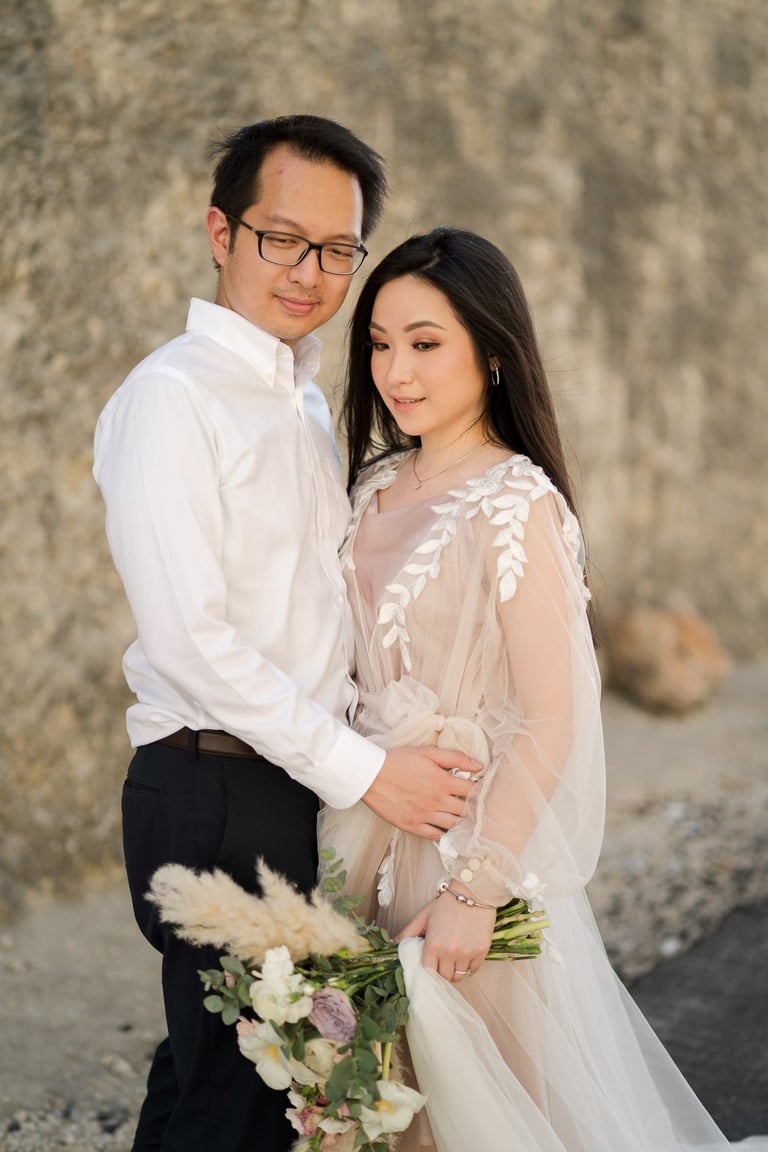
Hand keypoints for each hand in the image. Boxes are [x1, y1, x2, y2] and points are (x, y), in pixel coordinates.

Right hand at [362, 746, 482, 840]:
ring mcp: (425, 816)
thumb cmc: (398, 761)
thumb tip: (479, 766)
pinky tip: (449, 831)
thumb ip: (456, 758)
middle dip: (476, 810)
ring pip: (454, 826)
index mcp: (443, 782)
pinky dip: (445, 835)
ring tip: (467, 821)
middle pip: (467, 811)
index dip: (483, 792)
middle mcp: (437, 801)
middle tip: (480, 809)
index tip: (486, 792)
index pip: (473, 792)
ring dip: (463, 824)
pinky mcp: (413, 825)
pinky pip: (435, 836)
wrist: (371, 775)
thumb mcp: (428, 752)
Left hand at [395, 884, 494, 982]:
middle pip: (444, 977)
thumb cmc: (447, 902)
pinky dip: (469, 968)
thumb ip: (408, 932)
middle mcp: (449, 952)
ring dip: (455, 973)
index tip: (430, 969)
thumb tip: (393, 943)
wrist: (473, 891)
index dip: (428, 973)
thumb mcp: (424, 916)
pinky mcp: (481, 951)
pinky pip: (473, 970)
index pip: (428, 972)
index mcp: (433, 945)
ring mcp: (466, 953)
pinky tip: (465, 959)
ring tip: (454, 963)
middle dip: (442, 974)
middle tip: (442, 965)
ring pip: (459, 976)